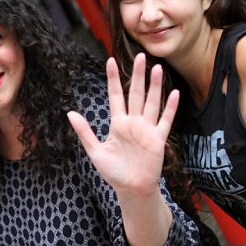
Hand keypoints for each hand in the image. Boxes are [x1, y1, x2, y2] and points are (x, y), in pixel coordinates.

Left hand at [67, 54, 178, 196]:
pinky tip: (174, 93)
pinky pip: (165, 120)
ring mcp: (147, 129)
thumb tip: (70, 113)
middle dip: (138, 75)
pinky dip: (170, 107)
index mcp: (117, 123)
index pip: (115, 95)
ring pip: (152, 102)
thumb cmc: (113, 172)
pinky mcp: (158, 139)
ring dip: (155, 86)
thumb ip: (84, 132)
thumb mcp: (95, 151)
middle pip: (137, 93)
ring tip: (157, 68)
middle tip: (140, 55)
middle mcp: (133, 123)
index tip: (110, 61)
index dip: (113, 79)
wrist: (131, 189)